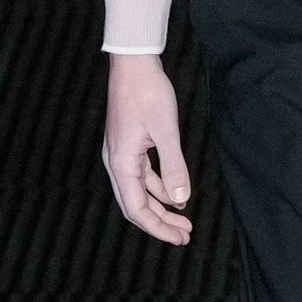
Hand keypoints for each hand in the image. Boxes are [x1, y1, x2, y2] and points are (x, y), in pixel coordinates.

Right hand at [102, 53, 192, 244]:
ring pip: (140, 191)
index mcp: (121, 162)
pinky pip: (143, 175)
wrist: (133, 63)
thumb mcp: (167, 131)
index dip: (158, 227)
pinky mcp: (128, 145)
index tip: (180, 237)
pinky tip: (176, 194)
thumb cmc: (148, 92)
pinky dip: (159, 187)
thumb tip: (180, 200)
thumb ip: (174, 167)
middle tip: (185, 235)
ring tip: (184, 219)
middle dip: (160, 223)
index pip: (137, 208)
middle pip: (135, 205)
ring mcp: (121, 154)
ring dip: (161, 206)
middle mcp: (116, 162)